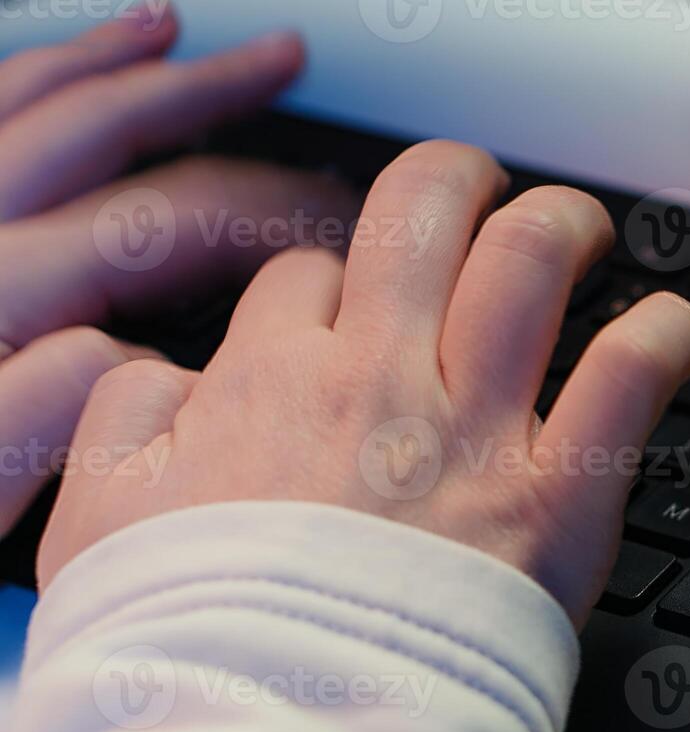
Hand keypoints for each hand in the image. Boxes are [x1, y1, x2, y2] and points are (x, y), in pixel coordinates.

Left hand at [0, 7, 356, 532]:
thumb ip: (36, 418)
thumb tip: (126, 358)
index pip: (171, 224)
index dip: (274, 213)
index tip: (341, 225)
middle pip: (111, 137)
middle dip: (222, 107)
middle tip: (294, 95)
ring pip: (31, 99)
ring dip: (118, 62)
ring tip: (182, 33)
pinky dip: (21, 73)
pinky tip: (53, 65)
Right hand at [38, 140, 689, 621]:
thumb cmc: (193, 648)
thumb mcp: (99, 524)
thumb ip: (125, 427)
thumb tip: (161, 378)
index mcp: (268, 381)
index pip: (311, 277)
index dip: (337, 285)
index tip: (356, 316)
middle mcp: (378, 379)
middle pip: (423, 211)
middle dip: (457, 181)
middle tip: (482, 194)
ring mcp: (473, 429)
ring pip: (530, 257)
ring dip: (563, 223)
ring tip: (583, 229)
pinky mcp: (557, 493)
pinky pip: (630, 371)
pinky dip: (665, 334)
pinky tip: (675, 331)